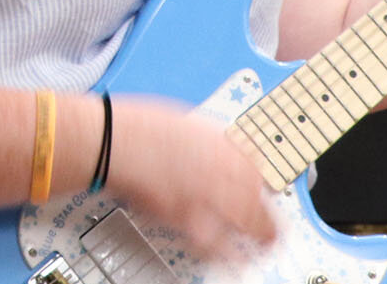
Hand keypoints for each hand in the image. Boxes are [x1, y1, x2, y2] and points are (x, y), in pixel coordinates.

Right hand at [101, 97, 277, 255]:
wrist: (111, 141)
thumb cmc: (137, 126)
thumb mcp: (185, 124)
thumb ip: (209, 145)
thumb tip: (217, 155)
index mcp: (222, 144)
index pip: (257, 171)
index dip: (262, 187)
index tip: (264, 195)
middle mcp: (220, 170)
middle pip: (256, 201)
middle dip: (269, 220)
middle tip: (275, 232)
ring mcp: (204, 196)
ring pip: (244, 225)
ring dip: (258, 240)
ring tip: (263, 250)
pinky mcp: (184, 218)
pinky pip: (214, 244)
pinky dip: (226, 255)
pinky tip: (232, 261)